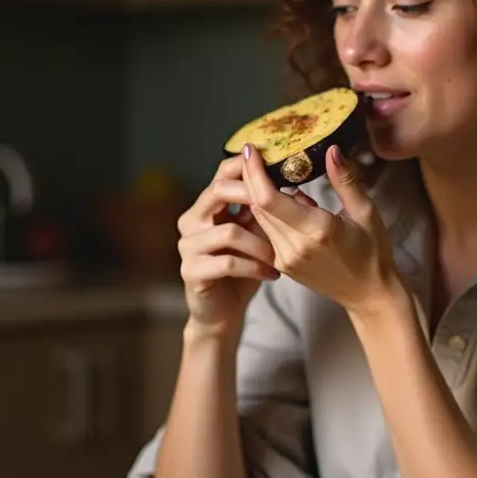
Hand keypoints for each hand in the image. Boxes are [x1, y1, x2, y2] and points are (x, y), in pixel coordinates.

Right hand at [177, 155, 279, 338]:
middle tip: (282, 205)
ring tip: (280, 256)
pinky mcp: (191, 271)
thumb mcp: (254, 236)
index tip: (275, 165)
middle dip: (254, 195)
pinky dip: (255, 268)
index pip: (221, 175)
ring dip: (261, 244)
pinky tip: (273, 274)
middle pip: (218, 191)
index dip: (245, 166)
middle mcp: (191, 222)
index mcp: (205, 208)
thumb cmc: (241, 271)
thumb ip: (261, 212)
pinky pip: (228, 263)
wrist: (222, 312)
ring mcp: (188, 246)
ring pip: (229, 232)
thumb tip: (288, 186)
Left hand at [240, 142, 401, 313]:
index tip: (251, 149)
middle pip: (257, 206)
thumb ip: (344, 180)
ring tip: (267, 172)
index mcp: (316, 230)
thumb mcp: (365, 211)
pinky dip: (267, 212)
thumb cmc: (372, 251)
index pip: (268, 199)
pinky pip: (265, 232)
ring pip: (258, 218)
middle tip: (257, 153)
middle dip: (252, 177)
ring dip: (257, 194)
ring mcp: (285, 259)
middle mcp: (294, 247)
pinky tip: (281, 200)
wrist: (368, 294)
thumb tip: (330, 149)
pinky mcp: (282, 265)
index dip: (253, 172)